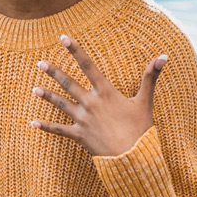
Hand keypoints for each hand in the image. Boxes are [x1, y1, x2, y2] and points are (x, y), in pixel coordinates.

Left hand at [30, 34, 166, 156]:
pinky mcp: (79, 136)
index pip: (88, 66)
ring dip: (47, 96)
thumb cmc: (141, 130)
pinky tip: (33, 123)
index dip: (76, 50)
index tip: (63, 37)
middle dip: (54, 72)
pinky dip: (46, 127)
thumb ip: (151, 77)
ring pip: (61, 104)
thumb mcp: (146, 101)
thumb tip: (164, 56)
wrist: (132, 159)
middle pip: (69, 84)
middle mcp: (91, 103)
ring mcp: (83, 120)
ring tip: (34, 89)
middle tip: (40, 63)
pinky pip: (59, 130)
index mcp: (106, 92)